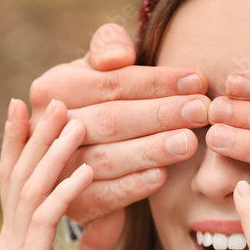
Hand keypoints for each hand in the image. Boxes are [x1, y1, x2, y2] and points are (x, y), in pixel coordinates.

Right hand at [0, 97, 124, 249]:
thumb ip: (91, 241)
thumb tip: (109, 205)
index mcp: (21, 242)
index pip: (19, 182)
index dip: (23, 144)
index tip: (31, 107)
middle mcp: (10, 242)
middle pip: (19, 175)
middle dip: (35, 135)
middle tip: (52, 96)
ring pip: (29, 191)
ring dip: (51, 152)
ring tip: (71, 120)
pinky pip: (45, 223)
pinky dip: (63, 192)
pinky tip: (81, 170)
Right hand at [29, 23, 209, 223]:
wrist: (79, 148)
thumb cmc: (99, 97)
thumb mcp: (99, 65)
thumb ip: (108, 45)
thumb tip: (117, 57)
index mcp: (53, 89)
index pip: (111, 83)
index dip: (156, 82)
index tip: (197, 81)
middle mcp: (48, 130)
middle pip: (110, 121)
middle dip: (160, 115)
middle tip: (201, 111)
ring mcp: (57, 170)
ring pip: (106, 159)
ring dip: (150, 151)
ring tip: (188, 142)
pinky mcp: (72, 204)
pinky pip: (102, 197)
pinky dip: (131, 187)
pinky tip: (161, 176)